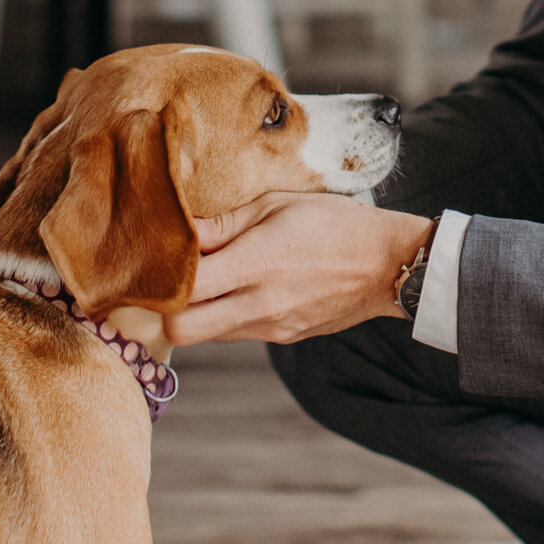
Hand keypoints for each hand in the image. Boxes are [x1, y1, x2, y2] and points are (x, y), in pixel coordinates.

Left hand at [168, 193, 434, 346]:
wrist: (388, 264)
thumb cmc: (334, 223)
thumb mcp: (276, 205)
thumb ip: (223, 224)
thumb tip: (177, 230)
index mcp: (256, 263)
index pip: (182, 293)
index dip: (159, 281)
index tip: (155, 261)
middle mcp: (259, 304)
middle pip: (183, 332)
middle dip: (167, 311)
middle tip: (171, 282)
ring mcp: (271, 328)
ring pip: (208, 336)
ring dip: (199, 314)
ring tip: (210, 281)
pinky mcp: (283, 338)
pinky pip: (238, 333)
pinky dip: (228, 316)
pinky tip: (243, 288)